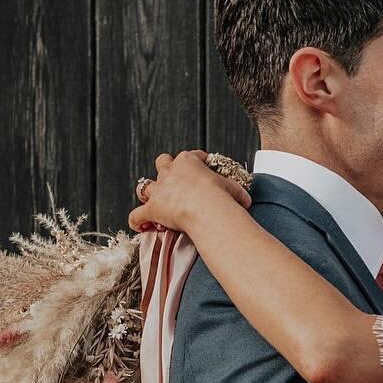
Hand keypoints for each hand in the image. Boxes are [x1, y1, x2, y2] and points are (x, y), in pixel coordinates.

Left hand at [127, 149, 250, 238]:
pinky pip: (137, 215)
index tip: (203, 166)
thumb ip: (236, 192)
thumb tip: (246, 201)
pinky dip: (137, 220)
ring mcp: (159, 191)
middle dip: (165, 168)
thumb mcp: (233, 189)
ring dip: (147, 193)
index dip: (197, 161)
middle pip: (161, 162)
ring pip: (144, 186)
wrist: (206, 208)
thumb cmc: (221, 197)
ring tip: (152, 200)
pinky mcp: (152, 209)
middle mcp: (170, 172)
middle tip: (172, 179)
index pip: (191, 156)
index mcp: (189, 162)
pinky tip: (140, 226)